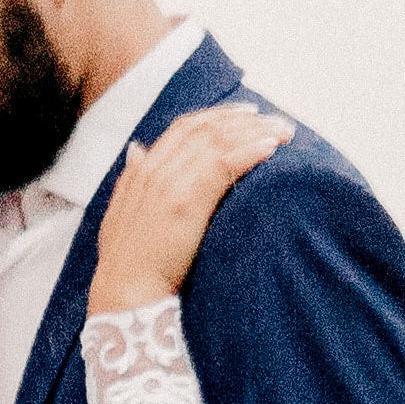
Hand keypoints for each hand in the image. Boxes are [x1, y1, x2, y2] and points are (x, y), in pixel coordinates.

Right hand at [89, 105, 292, 315]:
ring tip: (283, 132)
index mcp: (142, 170)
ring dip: (254, 132)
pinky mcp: (185, 201)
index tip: (246, 113)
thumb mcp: (121, 211)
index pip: (184, 127)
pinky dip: (248, 152)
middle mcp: (155, 169)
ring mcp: (169, 183)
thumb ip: (132, 178)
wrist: (125, 290)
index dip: (217, 116)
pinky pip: (222, 165)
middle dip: (243, 119)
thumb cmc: (127, 260)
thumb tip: (136, 150)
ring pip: (217, 141)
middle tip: (274, 120)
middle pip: (204, 128)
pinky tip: (269, 149)